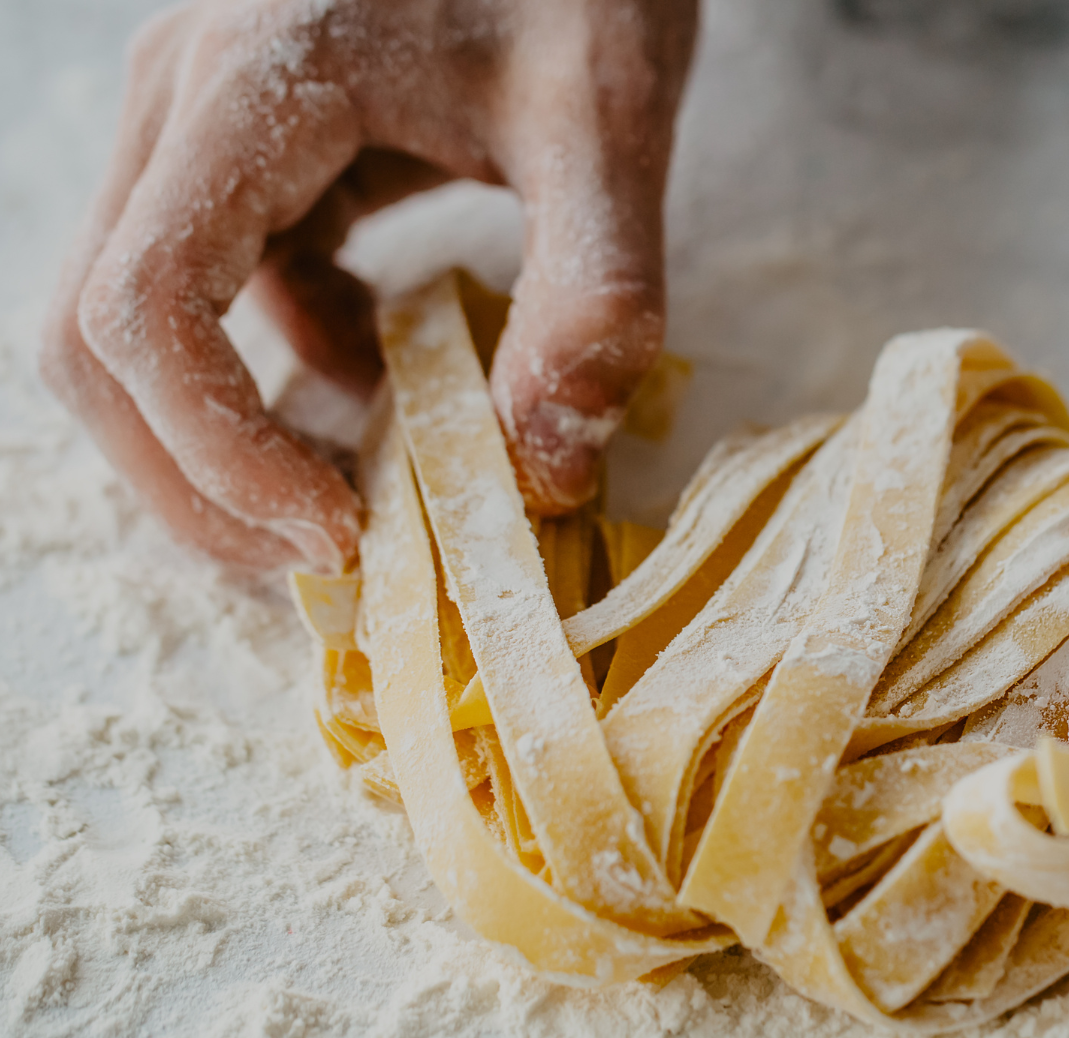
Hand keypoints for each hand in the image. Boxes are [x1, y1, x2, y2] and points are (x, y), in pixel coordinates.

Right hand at [40, 0, 696, 571]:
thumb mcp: (608, 120)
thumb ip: (594, 291)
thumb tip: (546, 470)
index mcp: (251, 88)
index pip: (147, 310)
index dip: (218, 453)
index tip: (342, 530)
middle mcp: (184, 105)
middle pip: (96, 337)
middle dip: (191, 476)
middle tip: (324, 553)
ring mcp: (198, 126)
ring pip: (134, 323)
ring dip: (221, 436)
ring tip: (354, 497)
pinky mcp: (239, 152)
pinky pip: (208, 290)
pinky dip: (275, 368)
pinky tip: (380, 378)